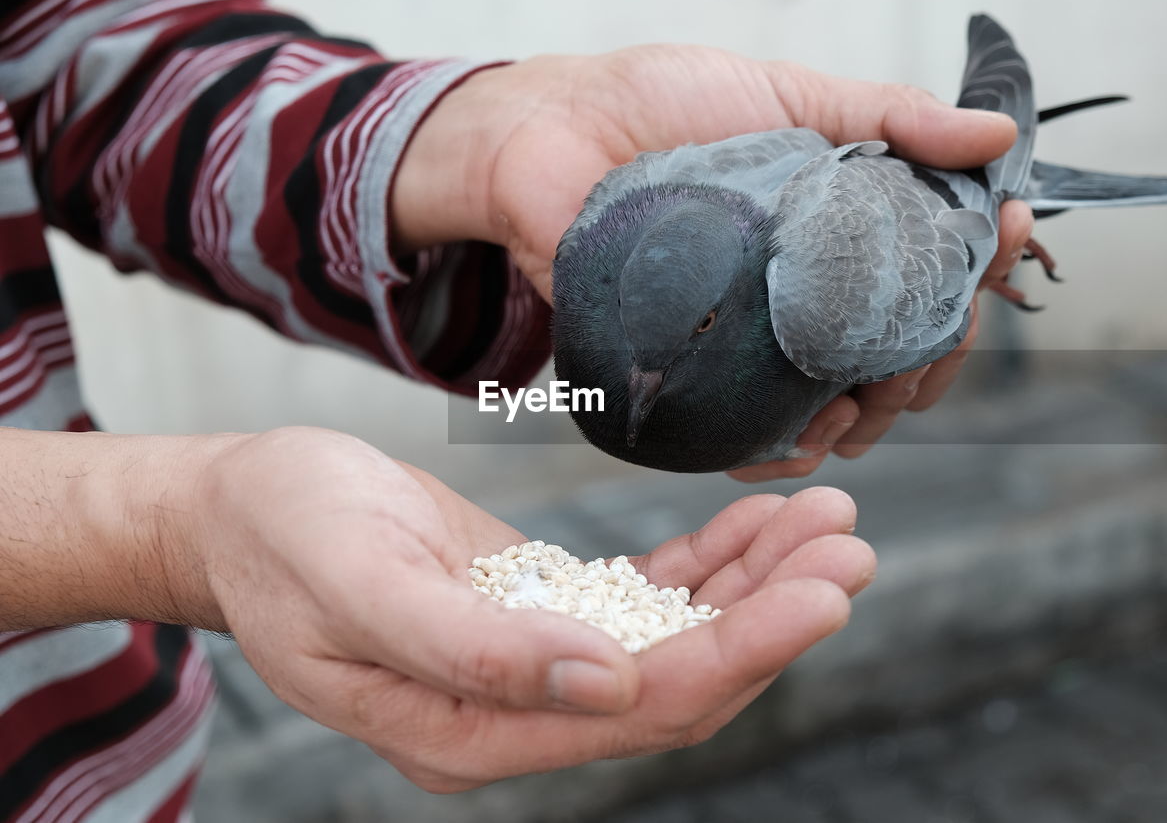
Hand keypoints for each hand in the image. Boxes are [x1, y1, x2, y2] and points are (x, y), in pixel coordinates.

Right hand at [186, 427, 873, 791]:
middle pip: (679, 678)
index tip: (822, 591)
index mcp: (470, 731)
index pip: (641, 709)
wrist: (242, 509)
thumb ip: (470, 649)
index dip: (741, 652)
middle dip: (772, 615)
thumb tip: (604, 688)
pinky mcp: (542, 612)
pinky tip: (760, 522)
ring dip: (756, 582)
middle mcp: (516, 715)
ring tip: (830, 521)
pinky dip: (708, 561)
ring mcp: (533, 666)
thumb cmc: (284, 535)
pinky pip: (644, 596)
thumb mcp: (359, 582)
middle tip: (851, 542)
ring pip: (675, 637)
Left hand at [391, 46, 1034, 478]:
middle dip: (935, 357)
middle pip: (901, 354)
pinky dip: (783, 451)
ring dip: (872, 418)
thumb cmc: (663, 104)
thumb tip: (992, 138)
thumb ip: (886, 116)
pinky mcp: (698, 372)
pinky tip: (797, 445)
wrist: (549, 133)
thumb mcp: (788, 94)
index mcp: (842, 233)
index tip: (1004, 236)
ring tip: (866, 405)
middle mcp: (807, 295)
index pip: (937, 274)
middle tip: (940, 332)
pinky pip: (753, 433)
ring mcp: (757, 339)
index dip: (978, 270)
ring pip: (840, 408)